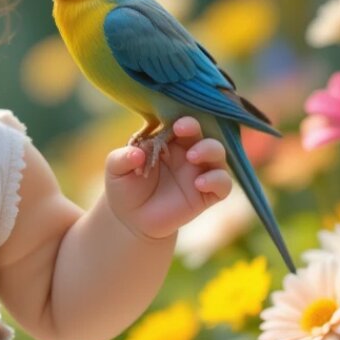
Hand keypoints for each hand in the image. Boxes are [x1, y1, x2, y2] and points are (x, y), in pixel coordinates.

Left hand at [103, 117, 230, 240]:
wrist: (131, 219)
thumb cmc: (124, 186)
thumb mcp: (115, 170)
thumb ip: (122, 159)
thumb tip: (137, 153)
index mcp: (168, 141)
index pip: (180, 124)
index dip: (181, 121)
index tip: (175, 123)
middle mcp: (188, 153)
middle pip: (202, 133)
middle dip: (196, 129)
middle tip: (183, 131)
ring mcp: (199, 172)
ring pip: (218, 154)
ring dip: (210, 151)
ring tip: (192, 157)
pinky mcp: (207, 194)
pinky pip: (223, 184)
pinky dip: (217, 180)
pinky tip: (199, 183)